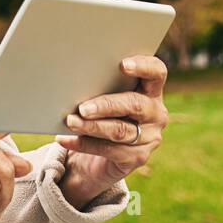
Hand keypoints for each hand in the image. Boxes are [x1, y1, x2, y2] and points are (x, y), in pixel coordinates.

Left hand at [58, 55, 168, 194]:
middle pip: (135, 104)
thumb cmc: (100, 113)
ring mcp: (150, 137)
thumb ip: (100, 85)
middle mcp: (156, 113)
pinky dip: (83, 143)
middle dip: (106, 104)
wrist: (98, 155)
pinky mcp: (137, 157)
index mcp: (151, 90)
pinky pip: (109, 150)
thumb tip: (73, 77)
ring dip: (91, 126)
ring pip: (120, 130)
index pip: (157, 72)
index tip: (122, 65)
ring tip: (70, 121)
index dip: (143, 66)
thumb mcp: (104, 96)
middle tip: (83, 107)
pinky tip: (65, 138)